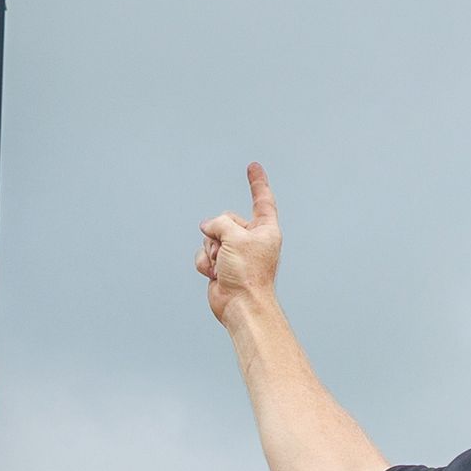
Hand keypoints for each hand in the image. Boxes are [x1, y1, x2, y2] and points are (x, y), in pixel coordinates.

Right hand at [196, 161, 281, 323]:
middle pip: (226, 220)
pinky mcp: (221, 266)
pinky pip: (204, 254)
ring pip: (211, 238)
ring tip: (223, 266)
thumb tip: (207, 228)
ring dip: (212, 251)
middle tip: (226, 251)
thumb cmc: (247, 272)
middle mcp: (252, 239)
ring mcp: (235, 253)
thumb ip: (220, 222)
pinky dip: (205, 263)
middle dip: (218, 233)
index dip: (257, 182)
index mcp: (265, 229)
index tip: (253, 166)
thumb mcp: (235, 236)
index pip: (262, 199)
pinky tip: (215, 275)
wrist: (240, 305)